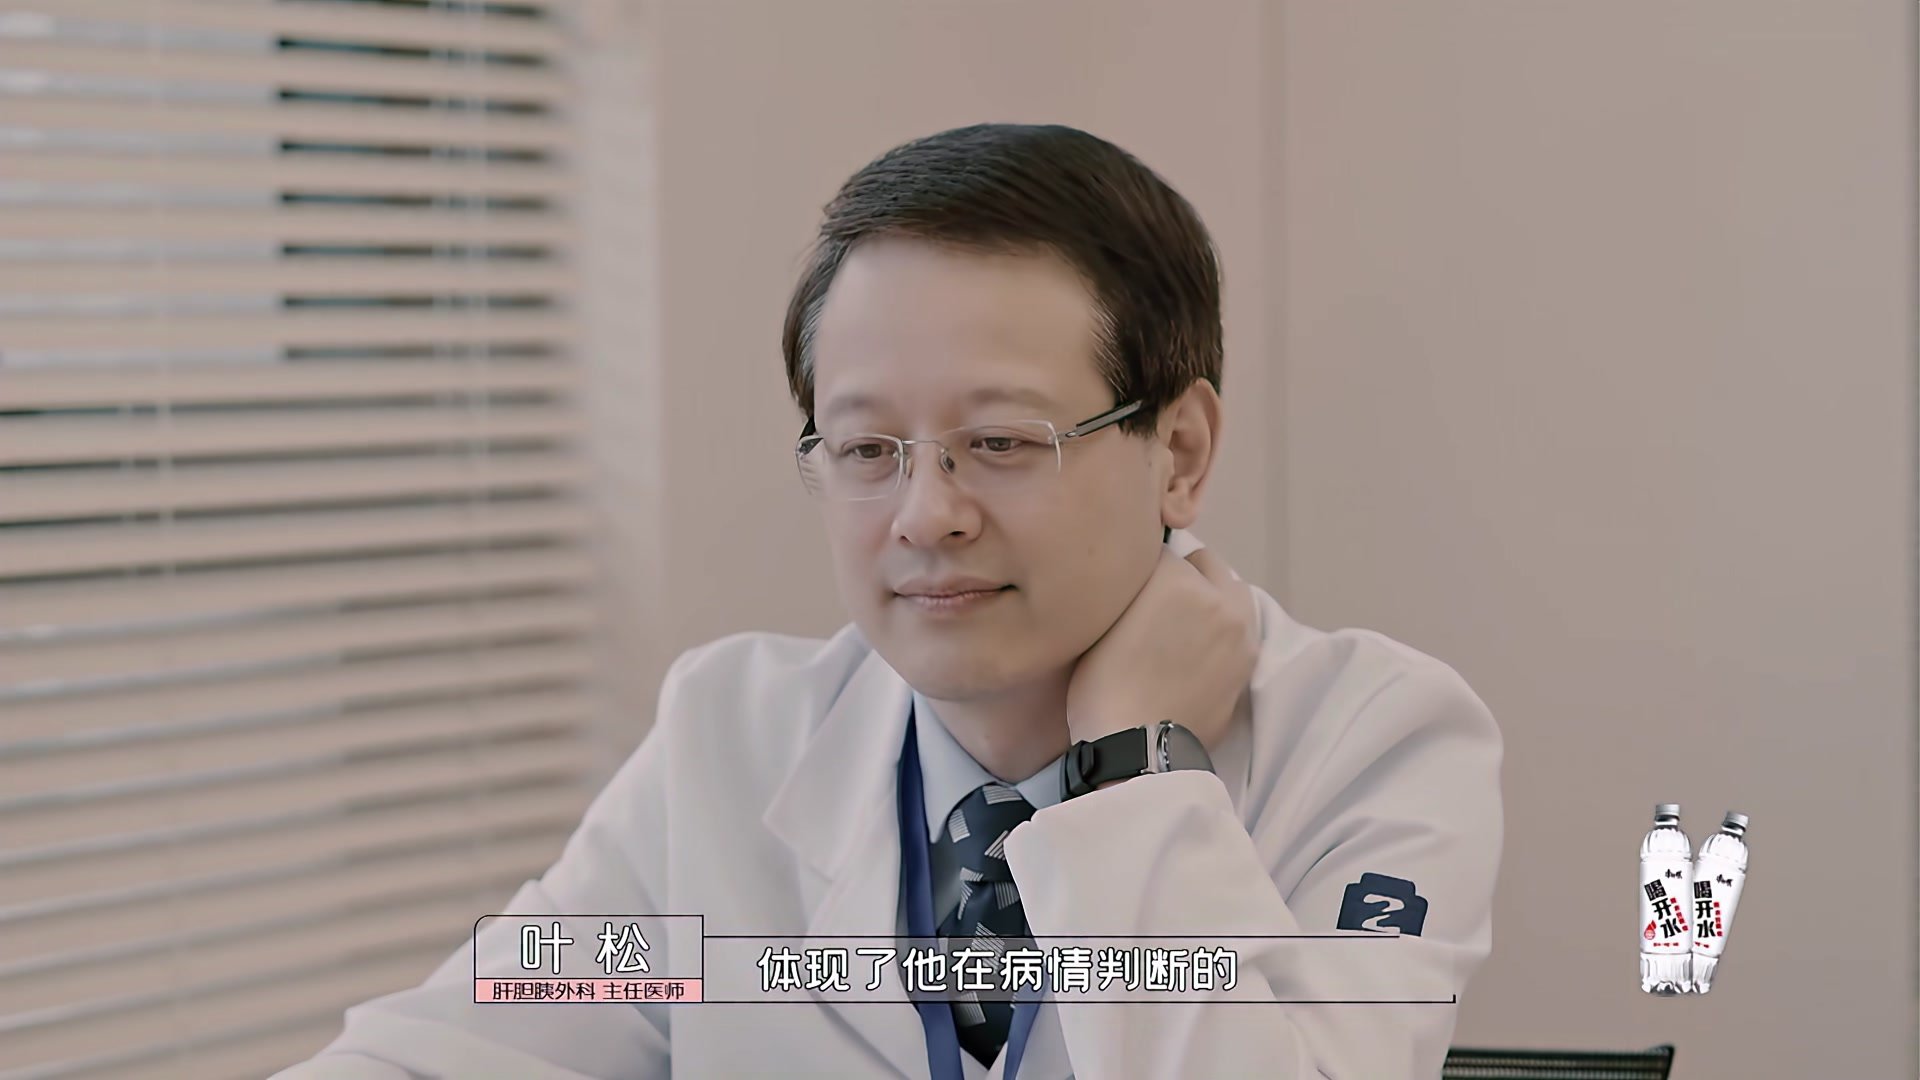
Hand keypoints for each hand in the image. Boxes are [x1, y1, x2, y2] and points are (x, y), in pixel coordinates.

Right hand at [1065, 543, 1257, 751]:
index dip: (1141, 568)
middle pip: (1204, 563)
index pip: (1159, 552)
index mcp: (1177, 580)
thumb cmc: (1102, 685)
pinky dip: (1222, 627)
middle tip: (1156, 603)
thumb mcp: (1099, 621)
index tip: (1130, 588)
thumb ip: (1128, 587)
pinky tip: (1197, 649)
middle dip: (1183, 575)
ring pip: (1230, 591)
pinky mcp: (1249, 662)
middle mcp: (1218, 598)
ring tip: (1182, 624)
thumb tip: (1138, 570)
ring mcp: (1241, 632)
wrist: (1137, 747)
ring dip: (1209, 597)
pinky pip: (1239, 626)